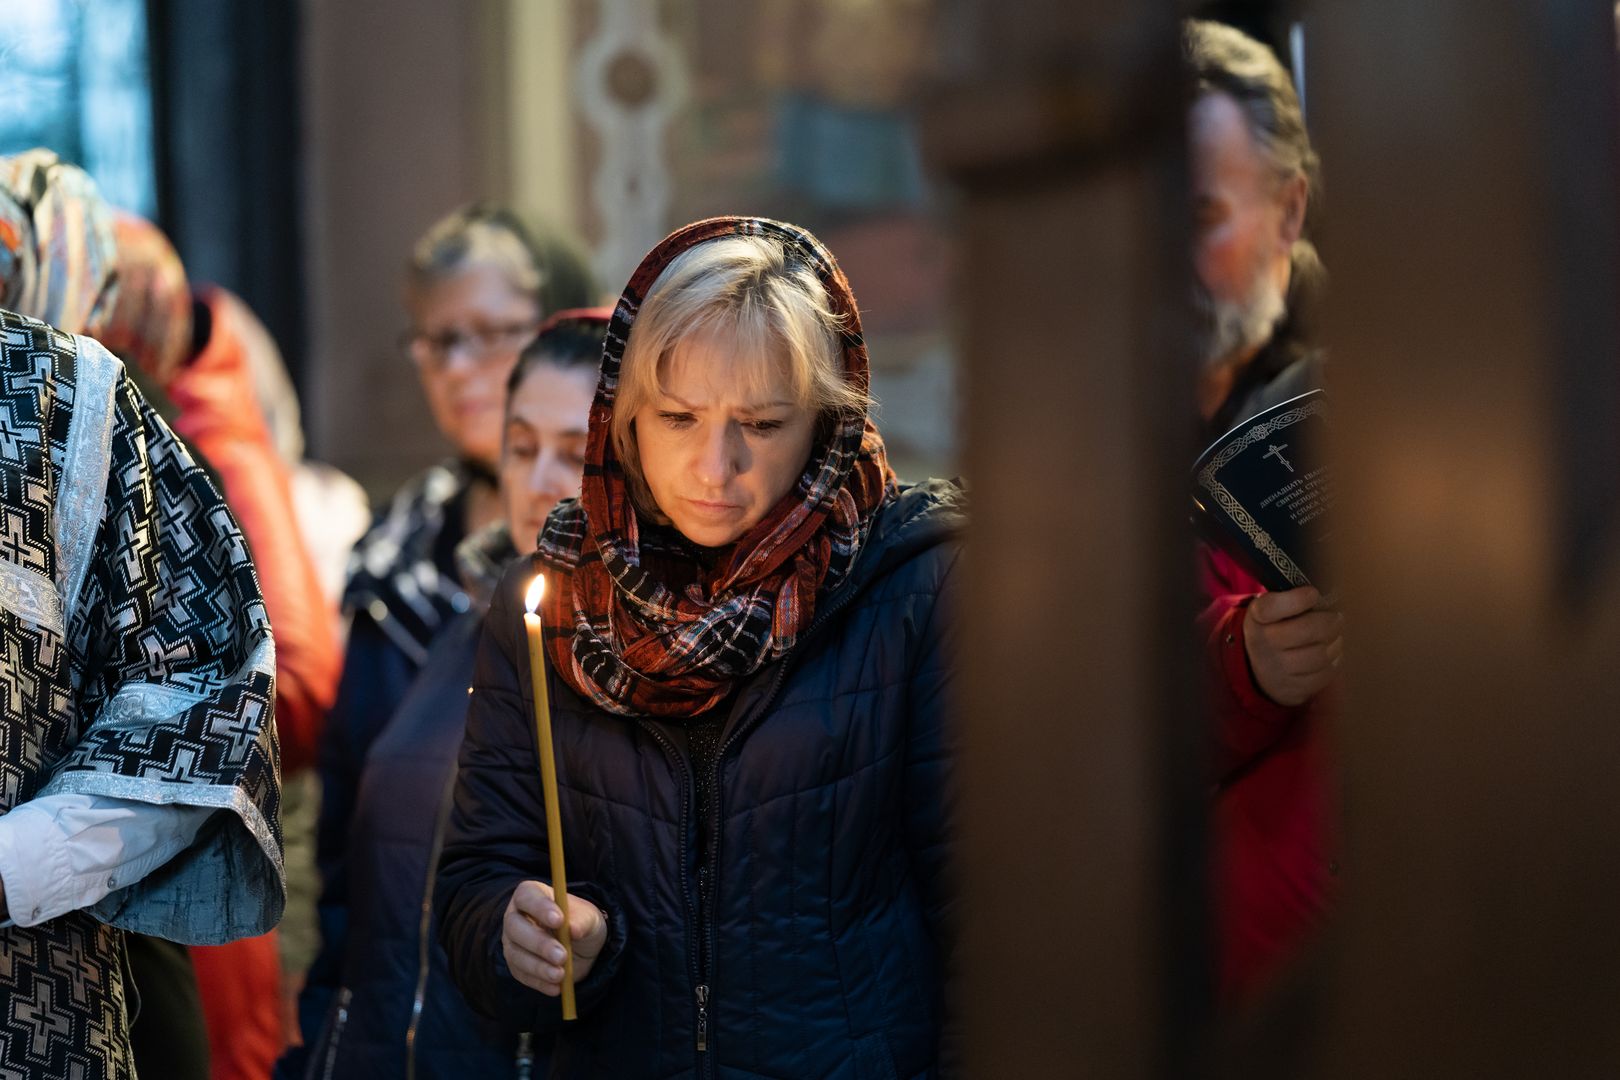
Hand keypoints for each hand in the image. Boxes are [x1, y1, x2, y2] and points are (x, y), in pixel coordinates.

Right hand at [502, 881, 608, 996]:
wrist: (583, 946)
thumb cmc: (581, 922)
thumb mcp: (589, 918)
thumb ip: (582, 920)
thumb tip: (573, 930)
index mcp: (532, 895)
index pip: (527, 896)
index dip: (539, 907)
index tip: (559, 920)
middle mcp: (516, 917)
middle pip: (515, 927)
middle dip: (539, 943)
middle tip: (561, 955)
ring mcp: (513, 943)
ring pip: (516, 955)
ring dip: (539, 967)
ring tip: (561, 975)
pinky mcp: (516, 966)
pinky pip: (522, 975)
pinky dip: (539, 982)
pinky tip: (556, 988)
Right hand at [1242, 586, 1343, 706]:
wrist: (1261, 667)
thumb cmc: (1276, 628)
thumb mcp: (1272, 610)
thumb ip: (1292, 598)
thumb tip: (1328, 597)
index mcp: (1257, 619)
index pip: (1271, 607)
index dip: (1297, 599)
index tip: (1313, 593)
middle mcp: (1262, 645)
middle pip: (1306, 630)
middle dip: (1330, 622)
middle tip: (1338, 617)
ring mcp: (1276, 670)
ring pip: (1319, 655)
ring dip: (1336, 642)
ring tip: (1337, 635)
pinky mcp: (1291, 688)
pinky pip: (1323, 675)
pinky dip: (1334, 662)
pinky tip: (1332, 653)